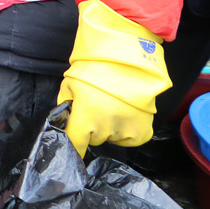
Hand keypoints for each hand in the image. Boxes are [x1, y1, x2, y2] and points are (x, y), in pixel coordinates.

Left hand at [58, 0, 169, 154]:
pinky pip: (129, 139)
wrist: (127, 58)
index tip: (70, 149)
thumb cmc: (95, 68)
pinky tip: (124, 113)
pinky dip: (126, 131)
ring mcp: (126, 130)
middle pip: (93, 138)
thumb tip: (66, 120)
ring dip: (109, 127)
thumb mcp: (70, 85)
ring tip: (112, 105)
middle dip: (91, 127)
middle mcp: (106, 128)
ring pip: (111, 138)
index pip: (75, 143)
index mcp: (85, 117)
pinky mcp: (143, 132)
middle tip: (95, 106)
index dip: (71, 146)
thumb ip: (66, 106)